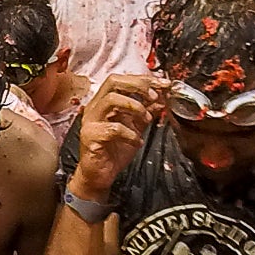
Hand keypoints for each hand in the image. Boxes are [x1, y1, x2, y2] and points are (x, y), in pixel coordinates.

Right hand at [73, 75, 158, 203]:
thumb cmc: (114, 151)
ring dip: (135, 106)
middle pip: (114, 82)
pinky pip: (112, 128)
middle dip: (138, 85)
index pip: (122, 79)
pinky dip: (130, 133)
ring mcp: (91, 120)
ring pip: (111, 100)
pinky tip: (137, 141)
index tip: (164, 83)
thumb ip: (146, 111)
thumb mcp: (136, 127)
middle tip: (155, 95)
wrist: (99, 176)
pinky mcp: (91, 136)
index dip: (144, 79)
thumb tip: (162, 98)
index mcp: (104, 101)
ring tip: (148, 119)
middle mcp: (95, 107)